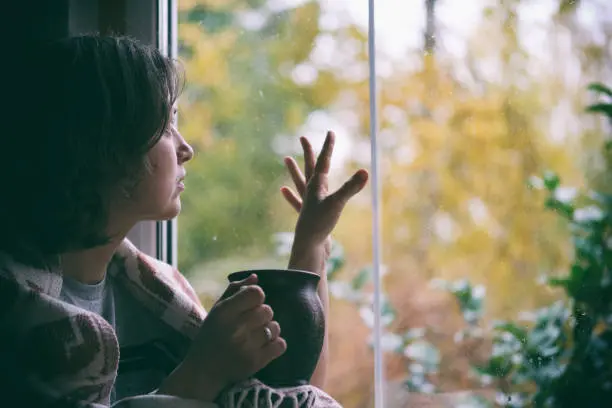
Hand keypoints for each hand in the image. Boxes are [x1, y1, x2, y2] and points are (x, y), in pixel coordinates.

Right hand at [159, 274, 285, 401]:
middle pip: (268, 310)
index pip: (256, 293)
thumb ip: (235, 290)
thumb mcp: (216, 310)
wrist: (203, 372)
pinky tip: (264, 347)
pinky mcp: (255, 362)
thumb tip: (256, 277)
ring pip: (275, 327)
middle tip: (251, 324)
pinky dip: (276, 345)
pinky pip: (280, 345)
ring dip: (269, 331)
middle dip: (262, 315)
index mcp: (224, 312)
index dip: (257, 297)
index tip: (249, 305)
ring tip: (256, 336)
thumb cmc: (210, 337)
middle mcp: (235, 328)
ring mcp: (246, 346)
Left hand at [281, 131, 367, 270]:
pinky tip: (283, 190)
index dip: (328, 146)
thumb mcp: (338, 204)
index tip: (331, 132)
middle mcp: (310, 192)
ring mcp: (307, 204)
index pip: (323, 161)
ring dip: (294, 170)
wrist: (309, 246)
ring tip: (285, 159)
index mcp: (317, 185)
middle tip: (302, 137)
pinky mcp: (307, 216)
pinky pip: (297, 202)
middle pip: (309, 167)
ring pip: (300, 182)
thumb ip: (351, 187)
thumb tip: (366, 171)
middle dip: (308, 152)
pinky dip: (290, 195)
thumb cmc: (320, 224)